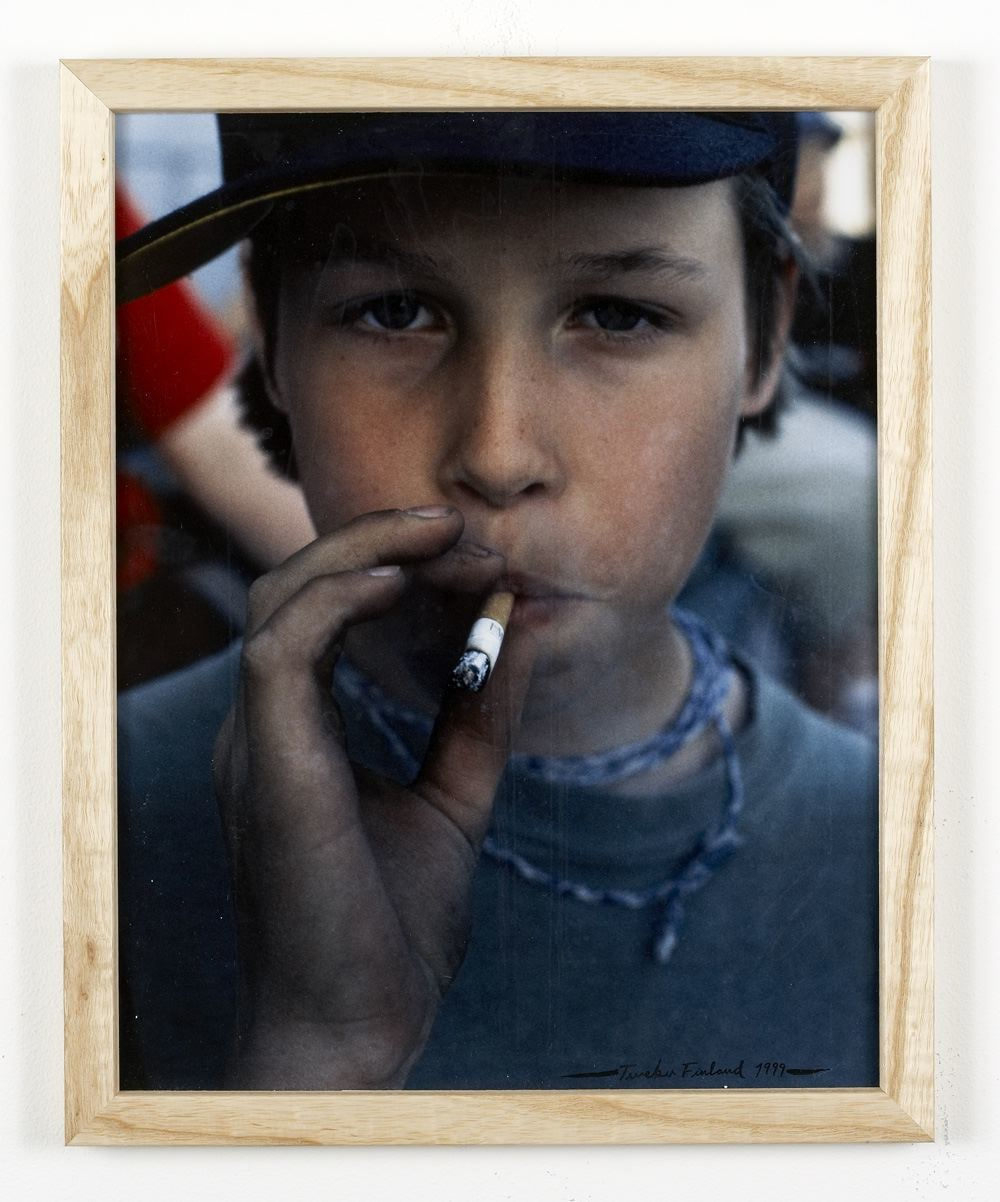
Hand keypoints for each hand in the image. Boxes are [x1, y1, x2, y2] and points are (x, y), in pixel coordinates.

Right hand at [213, 506, 534, 1087]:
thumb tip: (516, 626)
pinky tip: (404, 579)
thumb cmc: (393, 927)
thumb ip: (480, 714)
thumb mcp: (456, 796)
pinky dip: (339, 596)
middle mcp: (266, 725)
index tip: (476, 558)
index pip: (329, 613)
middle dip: (384, 544)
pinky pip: (284, 646)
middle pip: (301, 587)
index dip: (398, 567)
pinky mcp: (266, 759)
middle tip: (465, 531)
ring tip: (445, 536)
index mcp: (298, 732)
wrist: (360, 1024)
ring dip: (365, 551)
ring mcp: (256, 739)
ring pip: (284, 598)